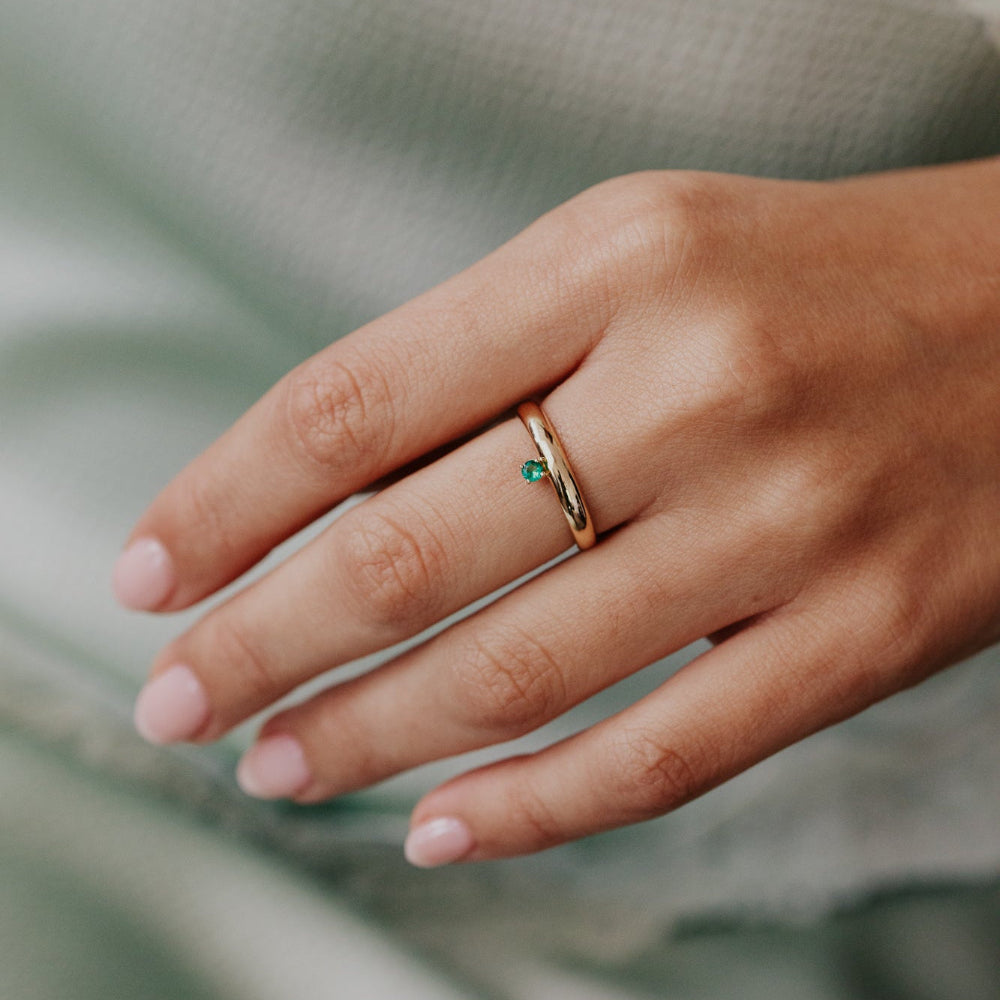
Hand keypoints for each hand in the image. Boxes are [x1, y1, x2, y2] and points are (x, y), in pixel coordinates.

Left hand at [114, 158, 999, 865]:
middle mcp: (696, 386)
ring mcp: (787, 522)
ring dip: (369, 735)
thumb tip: (328, 491)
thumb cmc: (821, 278)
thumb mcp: (640, 256)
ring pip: (520, 672)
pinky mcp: (863, 632)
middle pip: (409, 552)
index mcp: (618, 261)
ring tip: (280, 763)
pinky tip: (441, 827)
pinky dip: (533, 809)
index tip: (151, 568)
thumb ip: (489, 361)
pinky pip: (662, 754)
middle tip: (181, 696)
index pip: (355, 402)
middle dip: (262, 642)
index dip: (225, 500)